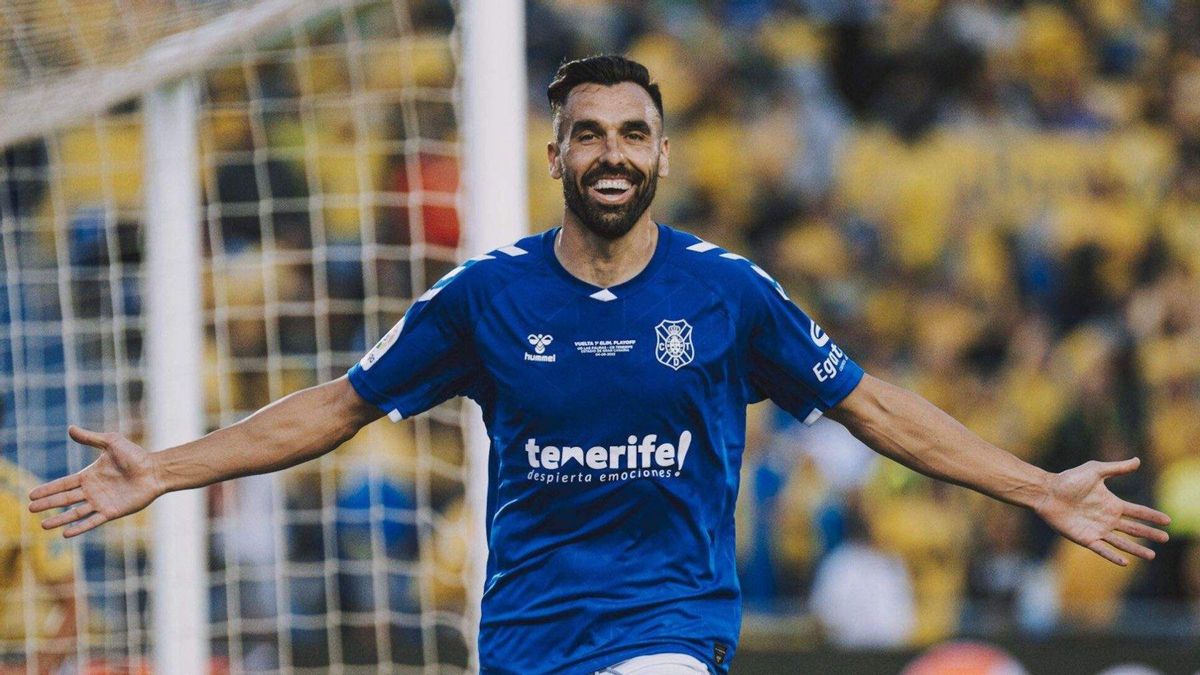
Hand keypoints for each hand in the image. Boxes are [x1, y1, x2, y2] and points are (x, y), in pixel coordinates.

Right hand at [28, 426, 164, 536]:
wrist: (155, 470)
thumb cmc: (136, 455)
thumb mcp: (111, 442)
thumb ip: (90, 438)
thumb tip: (70, 428)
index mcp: (89, 476)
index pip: (63, 484)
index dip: (48, 489)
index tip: (31, 495)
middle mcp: (92, 491)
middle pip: (65, 499)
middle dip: (48, 504)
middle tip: (30, 509)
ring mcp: (101, 502)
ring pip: (75, 513)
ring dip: (59, 519)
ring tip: (43, 525)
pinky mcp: (112, 512)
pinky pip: (92, 521)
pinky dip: (79, 528)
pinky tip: (66, 534)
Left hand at [1035, 457, 1169, 565]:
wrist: (1047, 492)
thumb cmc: (1068, 479)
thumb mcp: (1095, 471)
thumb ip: (1116, 468)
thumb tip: (1137, 460)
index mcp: (1112, 504)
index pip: (1137, 512)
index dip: (1152, 516)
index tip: (1167, 520)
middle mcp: (1107, 518)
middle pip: (1134, 529)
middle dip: (1150, 534)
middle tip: (1166, 538)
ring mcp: (1097, 529)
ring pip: (1122, 542)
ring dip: (1137, 549)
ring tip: (1152, 556)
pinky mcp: (1085, 538)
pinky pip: (1102, 549)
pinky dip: (1113, 556)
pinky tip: (1125, 562)